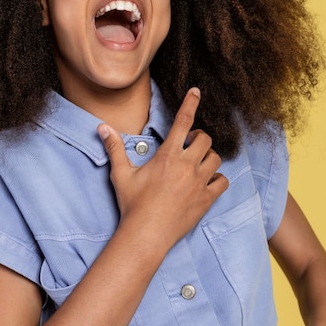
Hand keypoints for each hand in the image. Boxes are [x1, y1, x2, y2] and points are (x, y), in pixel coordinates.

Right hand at [97, 88, 228, 252]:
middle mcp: (186, 166)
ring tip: (197, 162)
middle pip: (204, 139)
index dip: (190, 103)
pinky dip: (217, 179)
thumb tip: (103, 127)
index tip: (196, 91)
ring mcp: (198, 183)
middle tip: (189, 143)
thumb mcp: (121, 174)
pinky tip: (207, 181)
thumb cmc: (132, 204)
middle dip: (198, 137)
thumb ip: (115, 148)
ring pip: (215, 158)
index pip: (182, 122)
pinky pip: (222, 182)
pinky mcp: (206, 199)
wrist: (146, 234)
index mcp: (167, 156)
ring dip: (208, 157)